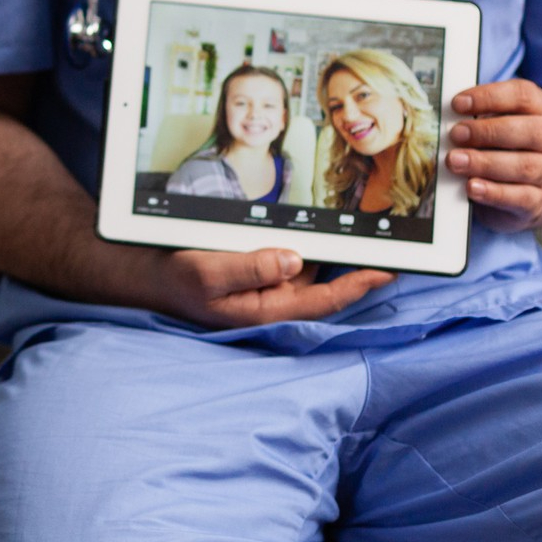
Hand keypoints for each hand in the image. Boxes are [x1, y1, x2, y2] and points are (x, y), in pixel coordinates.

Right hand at [142, 247, 394, 327]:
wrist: (150, 274)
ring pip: (312, 272)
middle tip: (391, 245)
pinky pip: (293, 261)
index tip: (388, 270)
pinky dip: (311, 247)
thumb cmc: (175, 278)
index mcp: (264, 310)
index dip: (358, 287)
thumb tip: (294, 259)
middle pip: (325, 287)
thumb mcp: (206, 272)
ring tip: (368, 235)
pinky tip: (326, 231)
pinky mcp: (259, 272)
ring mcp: (267, 287)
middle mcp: (272, 301)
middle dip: (357, 269)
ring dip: (336, 256)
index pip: (322, 301)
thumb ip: (250, 268)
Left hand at [447, 78, 541, 230]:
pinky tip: (472, 187)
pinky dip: (494, 193)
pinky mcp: (537, 200)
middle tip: (456, 134)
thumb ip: (476, 115)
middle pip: (529, 131)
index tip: (457, 103)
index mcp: (538, 109)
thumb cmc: (509, 142)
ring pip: (524, 166)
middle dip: (487, 132)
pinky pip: (521, 197)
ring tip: (454, 161)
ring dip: (485, 163)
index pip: (521, 96)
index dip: (489, 97)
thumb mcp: (498, 119)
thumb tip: (442, 116)